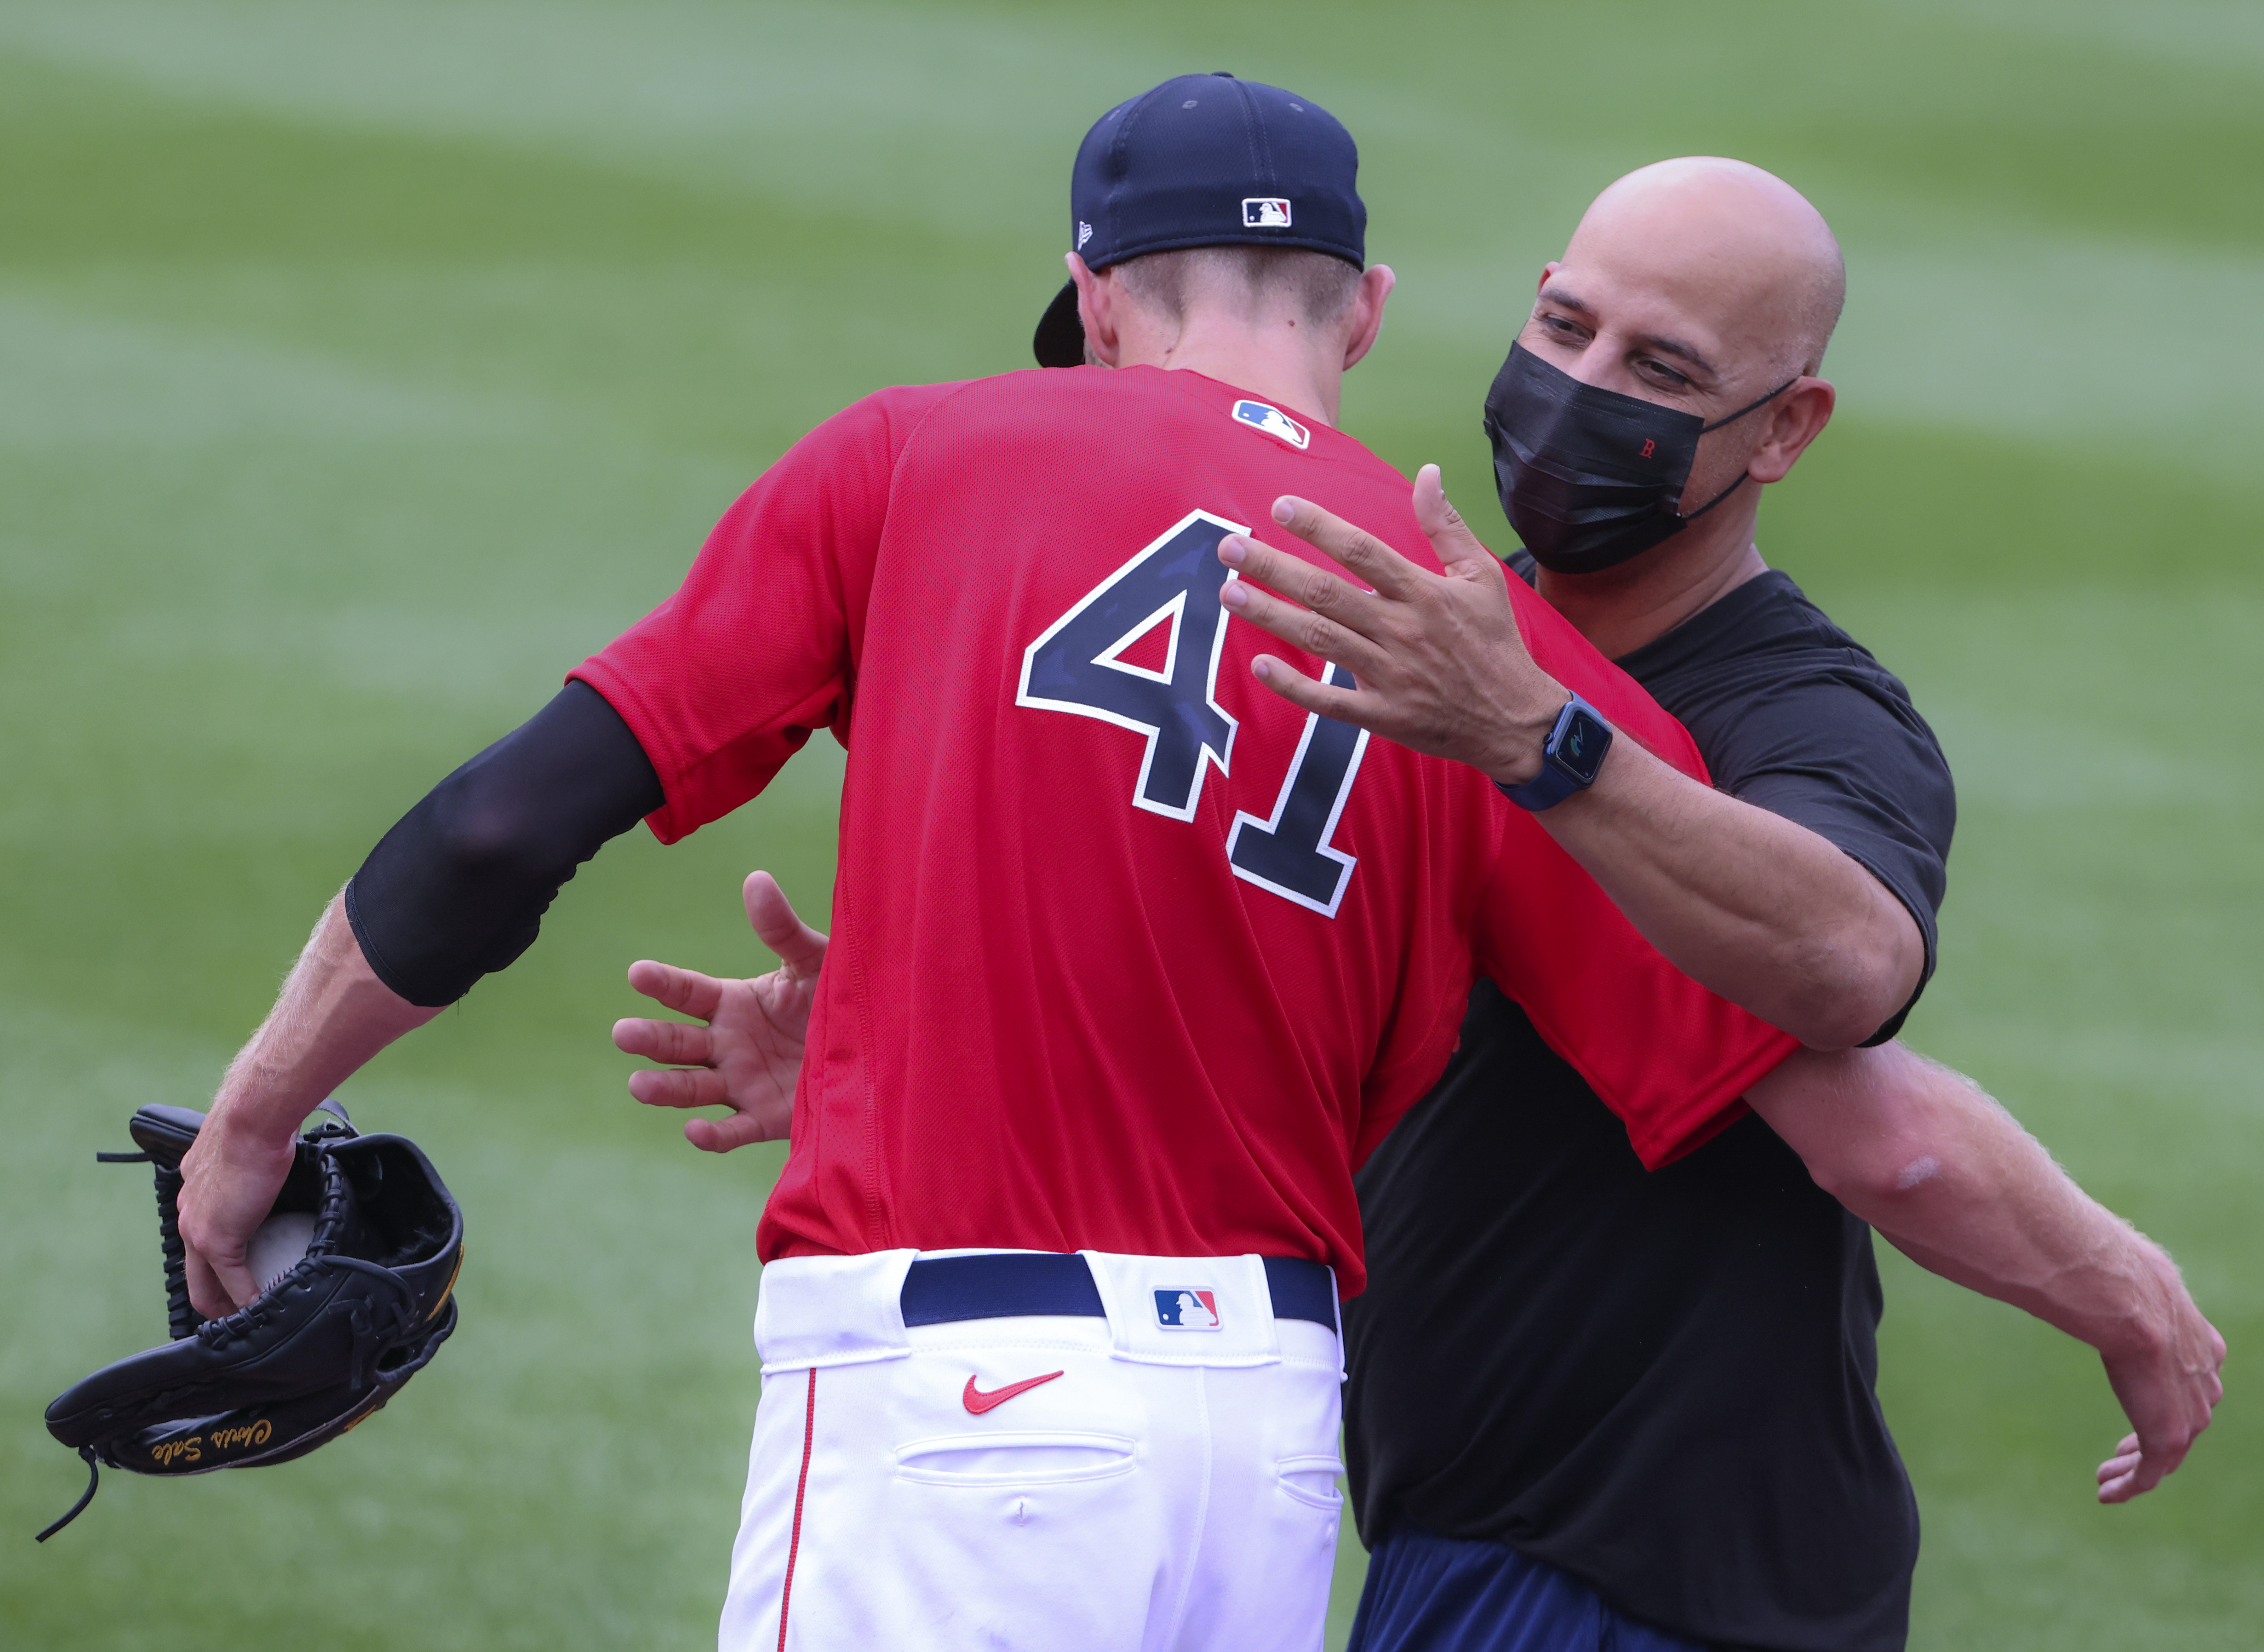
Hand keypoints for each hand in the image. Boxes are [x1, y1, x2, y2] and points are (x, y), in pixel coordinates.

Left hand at [177, 1114, 298, 1318]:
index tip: (236, 1279)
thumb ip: (250, 1170)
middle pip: (194, 1273)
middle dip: (214, 1299)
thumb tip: (275, 1169)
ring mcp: (199, 1231)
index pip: (198, 1241)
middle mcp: (188, 1216)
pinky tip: (262, 1307)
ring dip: (227, 1304)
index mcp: (193, 1194)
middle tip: (237, 1314)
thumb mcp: (245, 1153)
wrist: (251, 1120)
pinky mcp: (217, 1241)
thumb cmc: (256, 1125)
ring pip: (206, 1284)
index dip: (214, 1266)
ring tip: (249, 1316)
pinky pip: (233, 1282)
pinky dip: (248, 1299)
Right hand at [611, 871, 826, 1152]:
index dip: (662, 983)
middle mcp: (727, 1045)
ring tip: (638, 1084)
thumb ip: (782, 929)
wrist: (878, 1045)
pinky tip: (695, 1131)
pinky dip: (711, 1136)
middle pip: (677, 1043)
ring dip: (664, 1088)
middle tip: (623, 1032)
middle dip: (649, 1038)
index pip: (686, 992)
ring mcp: (741, 1083)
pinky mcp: (764, 1118)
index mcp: (731, 1003)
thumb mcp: (813, 961)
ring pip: (692, 1088)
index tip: (637, 972)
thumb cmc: (838, 996)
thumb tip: (756, 879)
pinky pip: (732, 1131)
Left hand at [1215, 464, 1568, 785]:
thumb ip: (1447, 525)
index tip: (1279, 506)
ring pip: (1319, 639)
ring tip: (1229, 594)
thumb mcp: (1482, 577)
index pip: (1361, 551)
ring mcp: (1389, 675)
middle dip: (1273, 568)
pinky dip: (1294, 685)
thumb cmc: (1495, 642)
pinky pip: (1330, 701)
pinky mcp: (1383, 714)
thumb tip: (1428, 472)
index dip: (1319, 527)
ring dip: (1271, 616)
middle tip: (1228, 548)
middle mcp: (1401, 630)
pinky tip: (1261, 665)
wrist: (1516, 721)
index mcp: (1423, 593)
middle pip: (1326, 592)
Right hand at [2094, 1244, 2225, 1502]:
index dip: (2170, 1395)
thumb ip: (2103, 1271)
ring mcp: (2191, 1410)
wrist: (2126, 1295)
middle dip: (2154, 1437)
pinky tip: (2106, 1493)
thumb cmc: (2111, 1270)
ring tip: (2107, 1476)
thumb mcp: (2120, 1269)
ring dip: (2137, 1466)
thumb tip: (2059, 1242)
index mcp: (2201, 1341)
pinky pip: (2151, 1472)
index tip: (2141, 1403)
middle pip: (2186, 1418)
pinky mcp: (2169, 1435)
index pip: (2195, 1377)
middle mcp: (2205, 1378)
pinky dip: (2129, 1485)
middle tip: (2121, 1452)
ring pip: (2169, 1450)